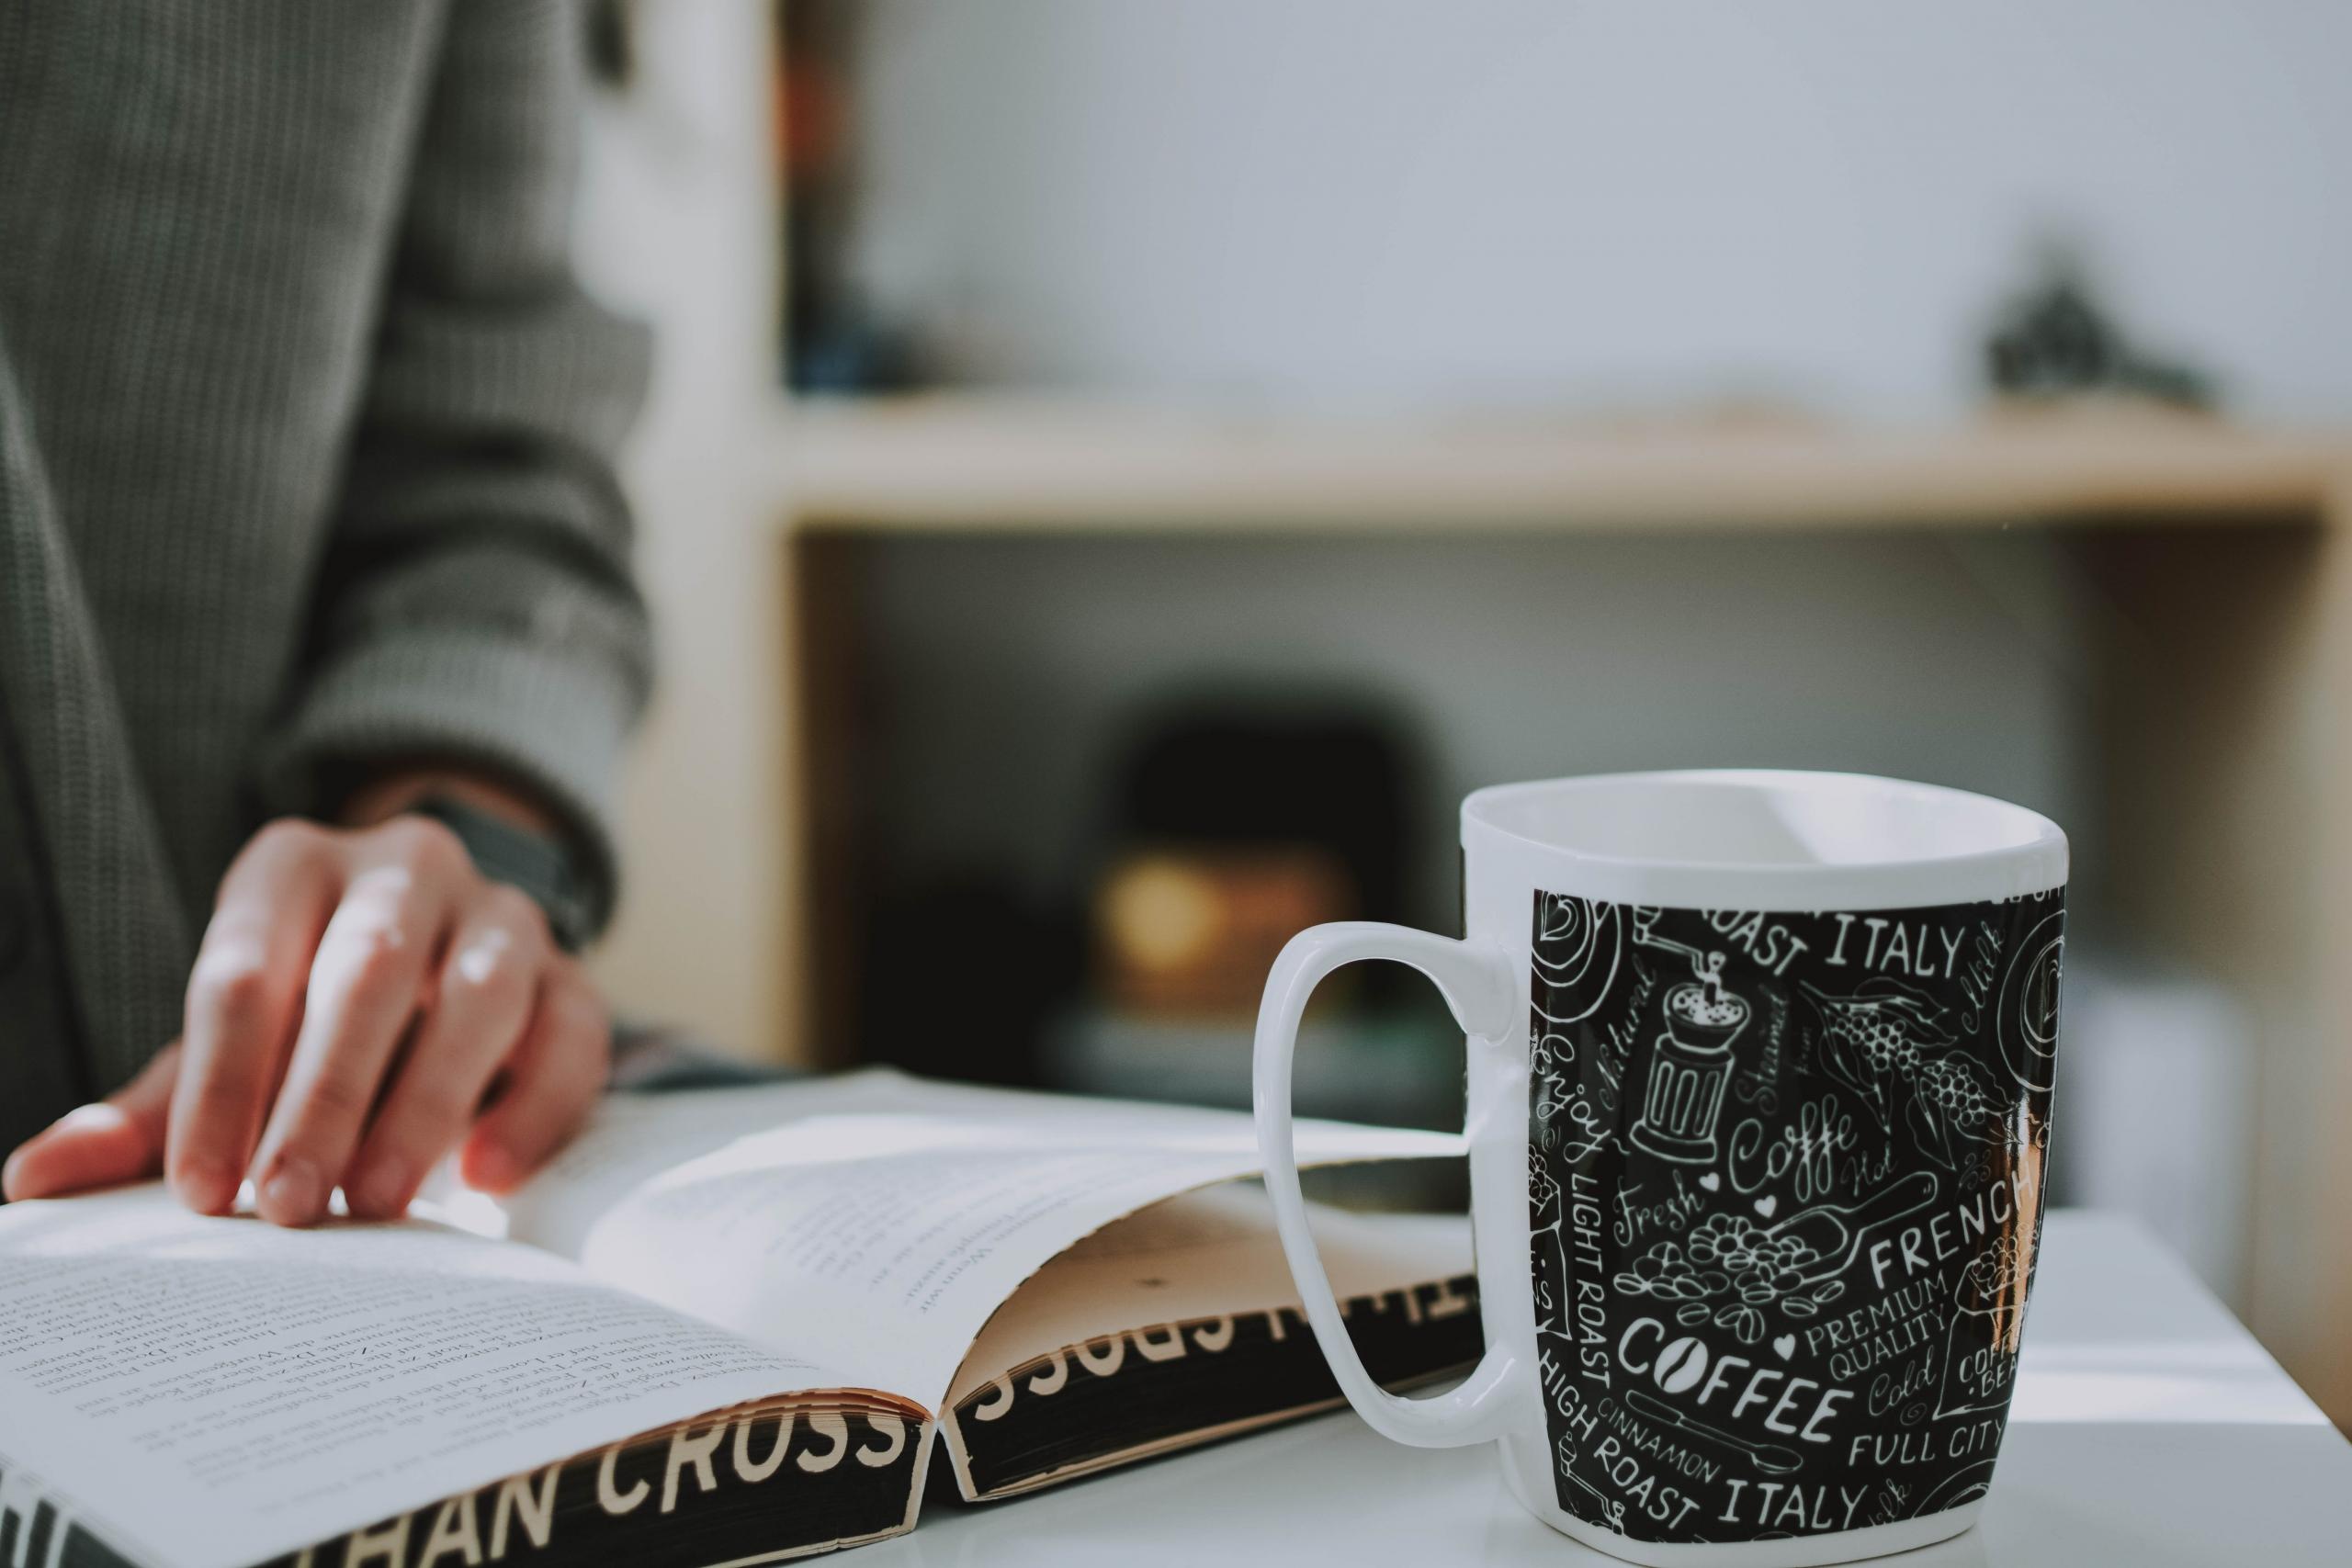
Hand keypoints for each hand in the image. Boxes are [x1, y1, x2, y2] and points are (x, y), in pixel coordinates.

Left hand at [2, 809, 608, 1222]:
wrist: (438, 954)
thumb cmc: (306, 1014)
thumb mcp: (227, 1044)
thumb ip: (147, 1111)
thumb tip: (30, 1182)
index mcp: (293, 868)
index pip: (246, 969)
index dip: (220, 1084)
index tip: (199, 1191)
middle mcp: (405, 869)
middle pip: (366, 972)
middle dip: (323, 1096)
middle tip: (289, 1207)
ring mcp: (503, 916)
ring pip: (479, 996)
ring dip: (426, 1103)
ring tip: (378, 1202)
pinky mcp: (574, 977)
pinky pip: (574, 1036)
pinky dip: (534, 1108)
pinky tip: (488, 1178)